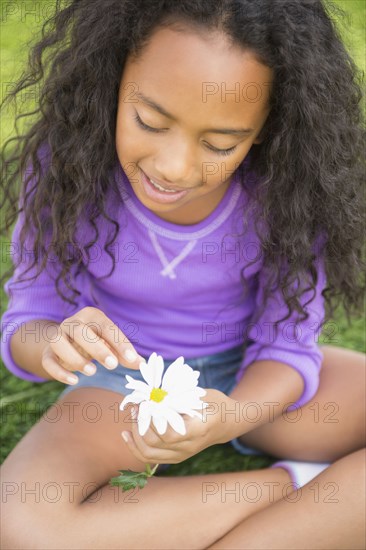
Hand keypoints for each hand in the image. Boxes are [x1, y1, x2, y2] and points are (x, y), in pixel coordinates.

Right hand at [41, 306, 145, 384]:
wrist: (67, 342)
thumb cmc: (96, 342)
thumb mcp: (112, 345)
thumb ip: (125, 354)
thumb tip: (143, 364)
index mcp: (91, 316)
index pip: (106, 326)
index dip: (119, 342)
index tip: (132, 359)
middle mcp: (72, 322)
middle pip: (80, 331)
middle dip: (97, 348)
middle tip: (113, 365)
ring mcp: (57, 336)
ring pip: (59, 342)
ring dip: (75, 358)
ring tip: (93, 372)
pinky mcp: (48, 352)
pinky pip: (48, 360)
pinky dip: (59, 372)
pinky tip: (74, 380)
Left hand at [121, 389, 236, 463]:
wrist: (227, 423)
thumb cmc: (213, 403)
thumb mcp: (200, 395)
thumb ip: (178, 397)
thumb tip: (151, 394)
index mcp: (197, 430)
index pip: (167, 434)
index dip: (151, 419)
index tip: (146, 402)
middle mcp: (188, 447)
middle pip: (154, 444)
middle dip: (140, 424)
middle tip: (137, 406)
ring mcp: (181, 454)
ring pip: (148, 454)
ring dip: (135, 435)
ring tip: (132, 417)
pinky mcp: (175, 457)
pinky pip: (150, 458)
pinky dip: (135, 447)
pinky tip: (127, 435)